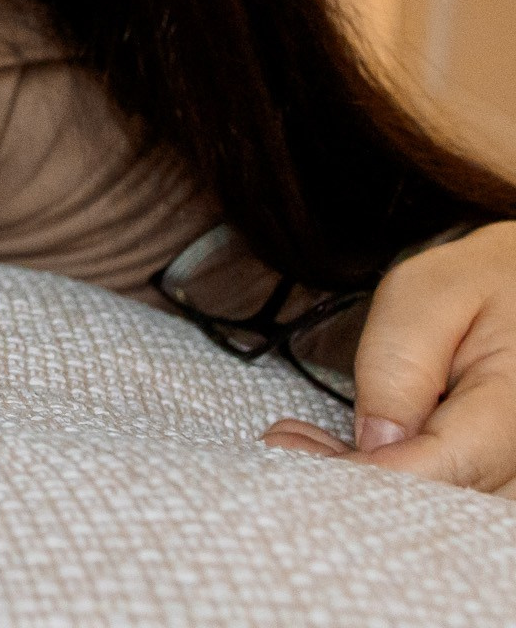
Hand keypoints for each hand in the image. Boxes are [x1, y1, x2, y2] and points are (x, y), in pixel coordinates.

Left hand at [262, 221, 515, 496]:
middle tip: (285, 444)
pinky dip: (395, 477)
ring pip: (442, 500)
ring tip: (303, 443)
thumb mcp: (428, 296)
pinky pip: (450, 488)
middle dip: (353, 479)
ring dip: (368, 482)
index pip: (441, 468)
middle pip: (439, 495)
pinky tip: (343, 452)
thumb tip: (375, 441)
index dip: (363, 471)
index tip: (291, 450)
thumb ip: (400, 364)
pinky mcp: (502, 467)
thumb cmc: (482, 280)